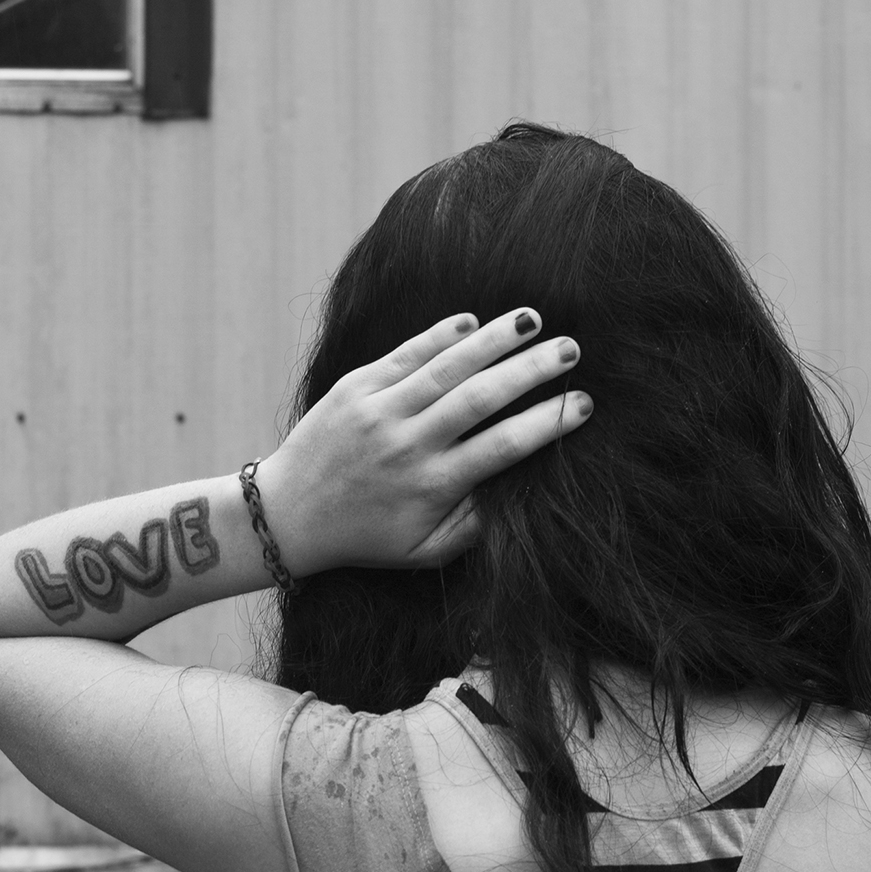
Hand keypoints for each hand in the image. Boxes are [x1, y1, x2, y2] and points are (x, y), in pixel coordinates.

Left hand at [250, 309, 590, 574]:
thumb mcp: (424, 551)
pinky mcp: (355, 387)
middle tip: (572, 350)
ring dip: (493, 339)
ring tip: (532, 320)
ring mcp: (379, 411)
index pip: (503, 447)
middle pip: (481, 398)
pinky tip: (473, 320)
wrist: (287, 515)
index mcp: (432, 485)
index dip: (548, 423)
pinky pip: (405, 354)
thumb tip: (519, 494)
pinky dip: (439, 335)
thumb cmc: (366, 537)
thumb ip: (474, 527)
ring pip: (446, 367)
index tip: (584, 405)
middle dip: (532, 370)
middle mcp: (408, 445)